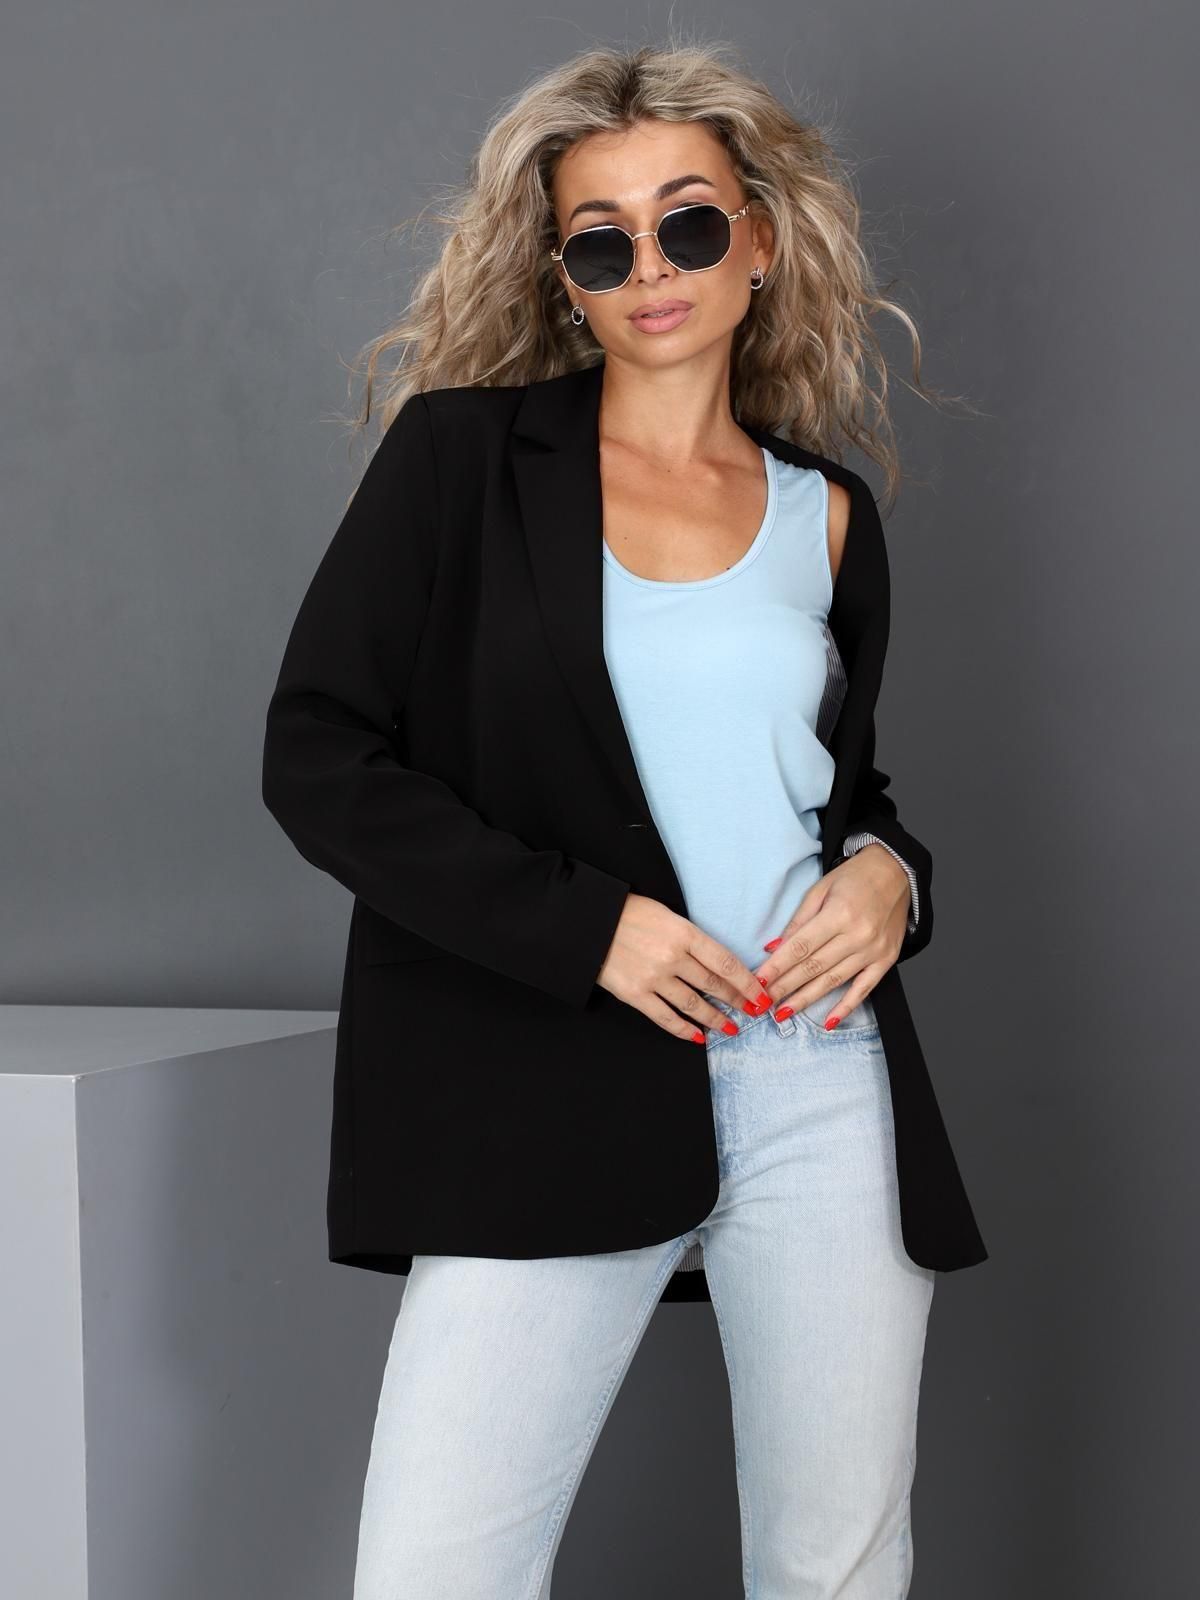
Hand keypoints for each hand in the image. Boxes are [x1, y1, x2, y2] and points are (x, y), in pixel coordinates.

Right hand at [596, 893, 773, 1041]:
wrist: (590, 923)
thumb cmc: (630, 913)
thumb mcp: (668, 915)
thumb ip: (691, 938)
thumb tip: (716, 962)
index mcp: (684, 933)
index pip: (726, 963)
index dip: (747, 982)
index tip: (761, 994)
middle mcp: (672, 957)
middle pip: (714, 985)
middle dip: (737, 1001)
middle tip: (752, 1011)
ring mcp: (654, 978)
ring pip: (694, 1005)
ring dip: (715, 1018)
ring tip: (730, 1027)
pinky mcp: (636, 994)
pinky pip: (665, 1017)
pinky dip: (684, 1030)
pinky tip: (698, 1036)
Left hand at [754, 845, 910, 1024]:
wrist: (896, 872)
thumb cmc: (855, 878)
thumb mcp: (820, 889)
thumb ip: (798, 921)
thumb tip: (773, 948)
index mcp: (839, 914)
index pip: (800, 947)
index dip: (777, 967)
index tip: (757, 982)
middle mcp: (857, 935)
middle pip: (813, 967)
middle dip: (785, 987)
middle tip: (762, 1003)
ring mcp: (873, 950)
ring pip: (833, 981)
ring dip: (806, 999)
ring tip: (784, 1013)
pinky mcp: (886, 960)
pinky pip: (863, 989)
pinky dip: (845, 1007)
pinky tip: (828, 1022)